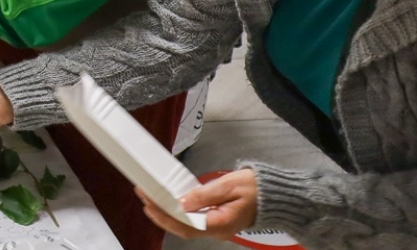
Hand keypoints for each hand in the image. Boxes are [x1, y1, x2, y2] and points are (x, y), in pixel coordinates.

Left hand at [138, 168, 258, 240]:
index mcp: (221, 224)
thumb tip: (181, 203)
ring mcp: (216, 227)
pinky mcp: (215, 221)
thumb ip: (204, 195)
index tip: (149, 202)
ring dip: (166, 213)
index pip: (186, 225)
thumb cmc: (255, 188)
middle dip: (160, 214)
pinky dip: (178, 212)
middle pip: (183, 228)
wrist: (273, 194)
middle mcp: (217, 230)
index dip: (165, 216)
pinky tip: (168, 202)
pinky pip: (193, 220)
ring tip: (150, 198)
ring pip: (186, 226)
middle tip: (143, 197)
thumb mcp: (228, 186)